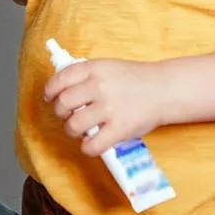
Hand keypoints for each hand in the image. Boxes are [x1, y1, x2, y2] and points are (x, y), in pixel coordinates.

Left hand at [44, 58, 170, 156]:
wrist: (165, 90)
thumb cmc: (135, 80)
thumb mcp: (108, 67)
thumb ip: (86, 75)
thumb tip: (59, 88)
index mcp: (95, 68)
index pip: (60, 79)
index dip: (50, 91)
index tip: (49, 98)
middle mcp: (100, 86)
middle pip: (63, 103)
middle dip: (61, 113)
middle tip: (68, 116)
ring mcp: (110, 108)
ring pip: (73, 125)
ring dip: (72, 131)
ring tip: (80, 130)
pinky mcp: (120, 129)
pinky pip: (92, 145)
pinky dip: (88, 148)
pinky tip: (92, 143)